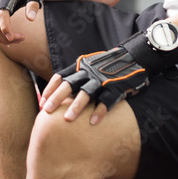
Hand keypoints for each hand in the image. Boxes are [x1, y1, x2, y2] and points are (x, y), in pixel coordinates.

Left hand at [40, 27, 177, 123]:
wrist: (135, 57)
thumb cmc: (109, 66)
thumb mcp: (90, 66)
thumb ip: (78, 76)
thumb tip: (62, 92)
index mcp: (81, 66)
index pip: (61, 76)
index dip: (51, 88)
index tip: (42, 101)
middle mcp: (90, 72)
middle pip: (69, 84)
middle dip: (56, 97)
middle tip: (46, 111)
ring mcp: (103, 79)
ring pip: (86, 93)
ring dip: (76, 106)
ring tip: (67, 119)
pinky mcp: (117, 87)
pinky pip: (107, 100)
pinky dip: (100, 111)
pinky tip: (93, 122)